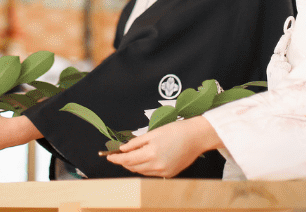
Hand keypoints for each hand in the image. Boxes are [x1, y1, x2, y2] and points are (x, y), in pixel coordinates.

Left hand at [105, 116, 221, 176]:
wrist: (196, 137)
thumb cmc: (176, 131)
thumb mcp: (153, 133)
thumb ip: (136, 142)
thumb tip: (123, 148)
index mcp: (151, 153)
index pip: (127, 159)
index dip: (116, 159)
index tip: (109, 157)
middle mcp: (157, 165)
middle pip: (133, 167)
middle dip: (124, 162)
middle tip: (117, 155)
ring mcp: (163, 172)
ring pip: (142, 171)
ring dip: (134, 165)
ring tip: (130, 156)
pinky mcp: (169, 174)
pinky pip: (152, 173)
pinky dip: (145, 167)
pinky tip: (145, 159)